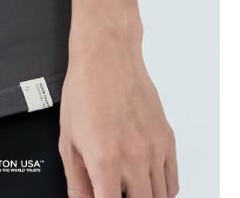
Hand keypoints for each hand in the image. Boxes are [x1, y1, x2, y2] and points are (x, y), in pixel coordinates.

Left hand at [58, 21, 178, 196]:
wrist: (107, 56)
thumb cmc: (85, 89)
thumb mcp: (67, 137)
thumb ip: (76, 179)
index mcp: (105, 159)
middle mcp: (135, 158)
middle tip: (114, 190)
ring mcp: (155, 150)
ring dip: (144, 197)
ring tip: (128, 189)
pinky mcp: (167, 141)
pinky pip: (172, 182)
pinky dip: (162, 190)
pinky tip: (146, 184)